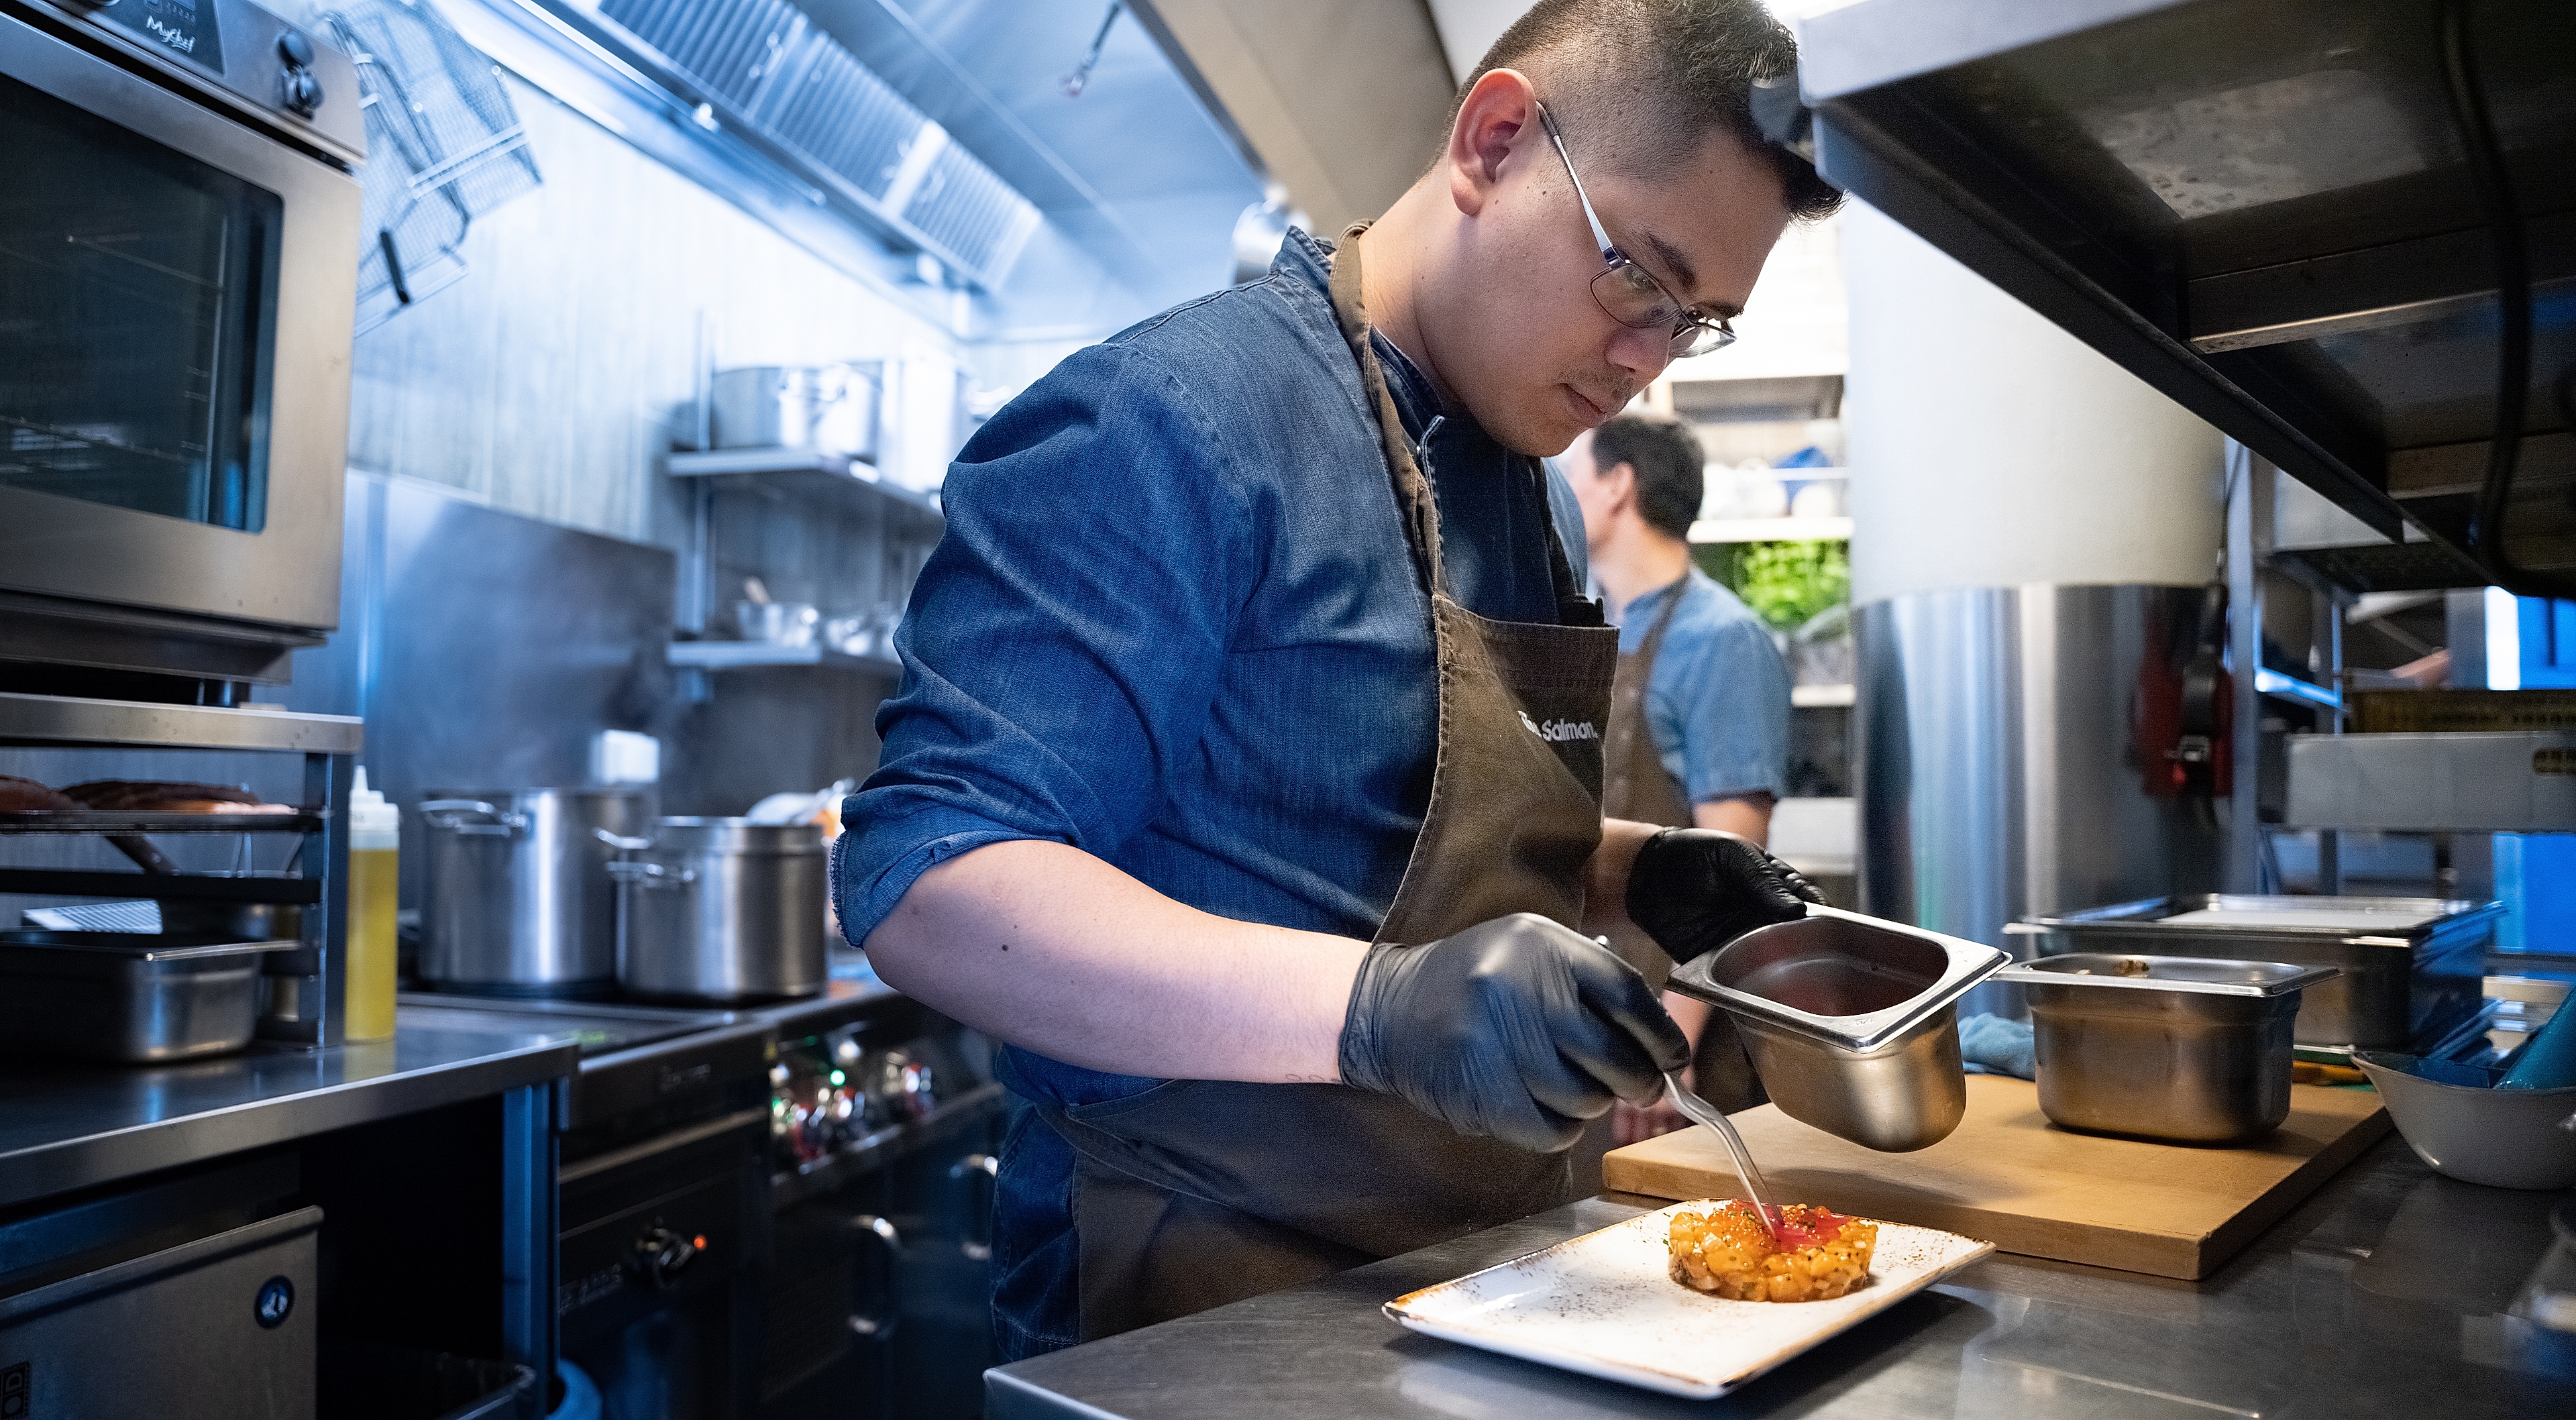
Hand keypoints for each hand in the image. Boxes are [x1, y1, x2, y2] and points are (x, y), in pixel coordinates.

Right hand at [1338, 913, 1688, 1151]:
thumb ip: (1591, 984)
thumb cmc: (1475, 980)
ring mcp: (1495, 1042)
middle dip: (1638, 1080)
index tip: (1673, 1057)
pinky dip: (1562, 1127)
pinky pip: (1552, 1129)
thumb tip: (1660, 1043)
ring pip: (1586, 1098)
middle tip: (1640, 1086)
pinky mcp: (1478, 1092)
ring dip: (1592, 1102)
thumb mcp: (1530, 950)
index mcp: (1541, 946)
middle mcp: (1519, 989)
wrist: (1388, 1008)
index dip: (1661, 1035)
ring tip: (1574, 1087)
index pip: (1628, 997)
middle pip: (1614, 1056)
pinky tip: (1547, 1106)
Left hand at [1623, 829, 1822, 966]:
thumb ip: (1763, 881)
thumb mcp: (1732, 856)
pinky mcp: (1720, 960)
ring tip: (1794, 983)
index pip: (1808, 905)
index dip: (1821, 920)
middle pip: (1796, 939)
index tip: (1830, 932)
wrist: (1645, 874)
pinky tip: (1760, 989)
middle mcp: (1764, 916)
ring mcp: (1744, 939)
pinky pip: (1741, 976)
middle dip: (1806, 952)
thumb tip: (1796, 910)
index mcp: (1775, 886)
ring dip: (1783, 973)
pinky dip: (1751, 984)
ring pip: (1773, 961)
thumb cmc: (1692, 854)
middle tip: (1815, 963)